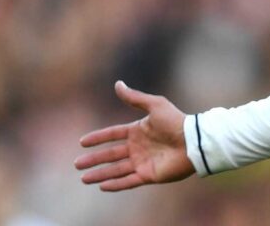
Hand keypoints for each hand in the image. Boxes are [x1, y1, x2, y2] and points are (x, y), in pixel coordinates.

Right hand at [75, 81, 194, 190]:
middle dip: (93, 159)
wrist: (193, 141)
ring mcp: (143, 162)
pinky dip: (115, 185)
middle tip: (77, 164)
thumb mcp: (154, 105)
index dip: (98, 138)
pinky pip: (128, 181)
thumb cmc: (176, 121)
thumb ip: (134, 98)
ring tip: (83, 178)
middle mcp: (138, 147)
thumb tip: (118, 84)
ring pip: (116, 170)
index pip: (113, 135)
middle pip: (111, 154)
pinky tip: (102, 186)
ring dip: (100, 174)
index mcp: (138, 131)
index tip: (82, 142)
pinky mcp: (149, 175)